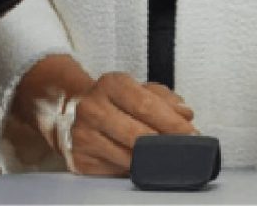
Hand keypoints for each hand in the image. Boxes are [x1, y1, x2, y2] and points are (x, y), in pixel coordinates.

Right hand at [52, 70, 196, 175]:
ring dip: (153, 162)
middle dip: (167, 147)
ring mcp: (83, 136)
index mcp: (110, 85)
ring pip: (129, 158)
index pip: (146, 106)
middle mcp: (92, 109)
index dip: (173, 124)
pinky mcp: (80, 160)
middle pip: (139, 136)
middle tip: (185, 153)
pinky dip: (133, 170)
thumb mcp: (133, 87)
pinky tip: (140, 165)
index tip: (192, 135)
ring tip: (166, 160)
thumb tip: (185, 114)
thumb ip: (162, 98)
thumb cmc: (108, 99)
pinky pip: (117, 172)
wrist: (64, 108)